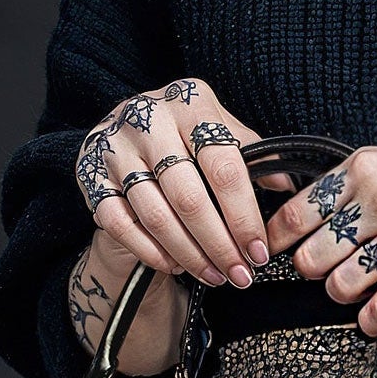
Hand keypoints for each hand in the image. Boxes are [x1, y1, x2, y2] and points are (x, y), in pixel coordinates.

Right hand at [74, 77, 272, 287]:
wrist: (127, 133)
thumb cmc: (187, 136)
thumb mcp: (222, 133)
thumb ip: (254, 156)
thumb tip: (288, 187)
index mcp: (190, 101)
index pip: (224, 167)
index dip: (244, 215)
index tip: (260, 251)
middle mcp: (147, 117)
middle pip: (189, 196)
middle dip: (220, 244)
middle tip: (240, 274)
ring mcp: (113, 146)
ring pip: (156, 215)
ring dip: (190, 254)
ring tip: (215, 275)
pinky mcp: (88, 173)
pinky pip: (119, 223)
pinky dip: (150, 251)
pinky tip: (177, 265)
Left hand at [263, 134, 376, 335]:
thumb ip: (361, 184)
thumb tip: (319, 214)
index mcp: (365, 170)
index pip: (296, 214)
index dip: (278, 243)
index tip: (275, 257)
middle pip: (312, 257)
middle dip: (314, 274)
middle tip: (328, 275)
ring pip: (340, 287)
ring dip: (344, 299)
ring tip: (359, 293)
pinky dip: (371, 322)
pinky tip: (375, 319)